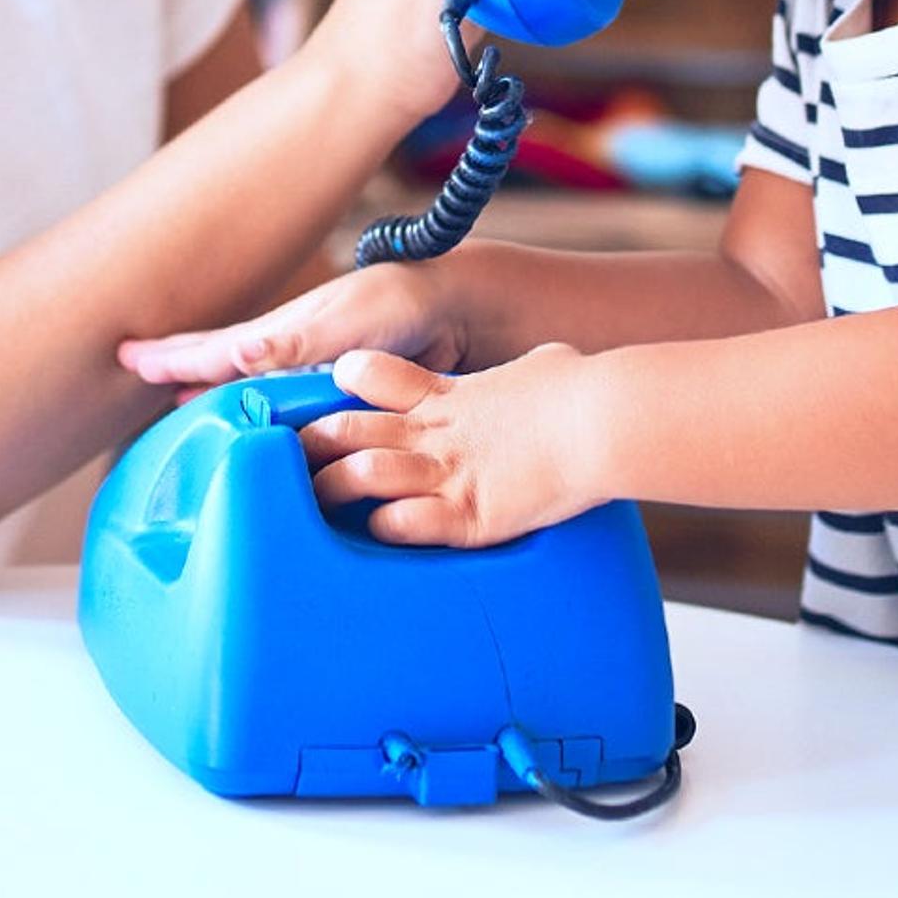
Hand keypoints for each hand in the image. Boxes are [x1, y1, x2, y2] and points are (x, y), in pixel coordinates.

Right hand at [119, 257, 475, 388]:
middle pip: (221, 361)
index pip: (211, 351)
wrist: (452, 311)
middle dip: (178, 365)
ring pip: (248, 381)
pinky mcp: (340, 390)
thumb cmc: (396, 309)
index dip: (170, 358)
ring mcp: (312, 370)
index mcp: (279, 336)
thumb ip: (290, 345)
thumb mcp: (340, 326)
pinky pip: (286, 401)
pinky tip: (254, 421)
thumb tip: (236, 357)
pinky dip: (258, 405)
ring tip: (179, 399)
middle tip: (133, 364)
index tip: (126, 356)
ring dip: (211, 388)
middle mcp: (289, 353)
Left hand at [298, 345, 608, 548]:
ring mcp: (448, 473)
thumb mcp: (542, 367)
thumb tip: (544, 367)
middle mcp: (436, 432)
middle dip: (313, 445)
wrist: (602, 419)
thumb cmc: (581, 389)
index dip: (344, 384)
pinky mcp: (470, 515)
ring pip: (364, 473)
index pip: (370, 376)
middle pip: (348, 428)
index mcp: (447, 395)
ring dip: (336, 487)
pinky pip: (407, 523)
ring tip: (318, 501)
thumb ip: (526, 373)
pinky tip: (379, 530)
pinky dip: (387, 527)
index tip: (330, 396)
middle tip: (295, 459)